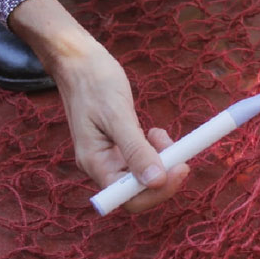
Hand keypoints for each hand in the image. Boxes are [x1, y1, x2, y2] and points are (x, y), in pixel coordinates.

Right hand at [53, 47, 189, 212]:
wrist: (78, 60)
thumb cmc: (93, 82)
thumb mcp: (117, 115)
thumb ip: (136, 150)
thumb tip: (156, 181)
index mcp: (94, 163)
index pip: (128, 198)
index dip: (157, 191)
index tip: (180, 168)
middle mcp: (101, 164)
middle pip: (138, 190)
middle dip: (163, 174)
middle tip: (182, 152)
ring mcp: (109, 155)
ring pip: (143, 173)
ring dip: (161, 159)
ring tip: (161, 134)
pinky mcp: (117, 143)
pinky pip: (141, 157)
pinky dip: (154, 148)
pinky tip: (154, 133)